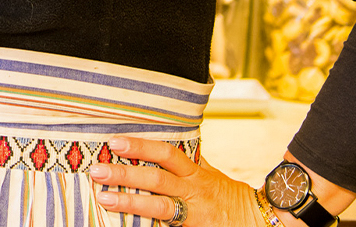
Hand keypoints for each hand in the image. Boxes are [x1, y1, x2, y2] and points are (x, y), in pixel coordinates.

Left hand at [90, 137, 259, 226]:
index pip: (167, 154)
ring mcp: (194, 213)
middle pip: (158, 179)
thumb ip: (188, 159)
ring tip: (103, 197)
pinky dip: (147, 225)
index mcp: (195, 172)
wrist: (258, 220)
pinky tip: (125, 223)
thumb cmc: (227, 195)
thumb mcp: (209, 173)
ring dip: (129, 201)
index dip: (141, 146)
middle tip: (96, 170)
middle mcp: (194, 190)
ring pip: (159, 207)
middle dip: (126, 174)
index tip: (115, 142)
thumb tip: (165, 137)